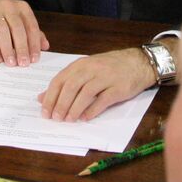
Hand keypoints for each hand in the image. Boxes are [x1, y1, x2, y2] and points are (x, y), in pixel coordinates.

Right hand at [0, 0, 47, 65]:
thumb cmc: (1, 12)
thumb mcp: (18, 17)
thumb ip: (31, 31)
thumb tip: (45, 46)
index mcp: (21, 7)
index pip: (31, 27)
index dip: (34, 44)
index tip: (35, 58)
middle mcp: (8, 7)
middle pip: (18, 30)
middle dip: (22, 48)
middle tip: (24, 63)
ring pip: (3, 33)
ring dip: (8, 50)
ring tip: (11, 63)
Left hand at [38, 47, 157, 120]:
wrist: (139, 62)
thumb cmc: (109, 67)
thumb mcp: (85, 70)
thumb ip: (65, 82)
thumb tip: (42, 97)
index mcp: (80, 64)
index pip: (60, 80)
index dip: (50, 97)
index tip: (44, 111)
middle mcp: (91, 69)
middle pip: (71, 87)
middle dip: (60, 104)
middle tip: (55, 118)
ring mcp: (106, 78)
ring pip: (85, 94)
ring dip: (74, 109)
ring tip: (68, 120)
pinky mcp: (118, 88)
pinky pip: (103, 100)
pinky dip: (92, 110)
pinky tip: (85, 118)